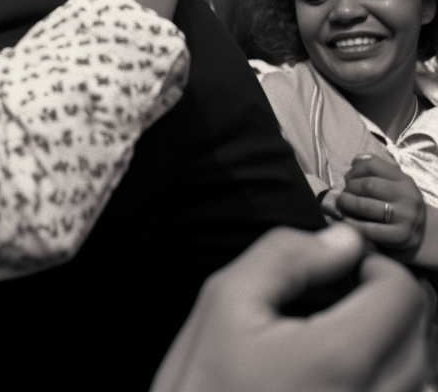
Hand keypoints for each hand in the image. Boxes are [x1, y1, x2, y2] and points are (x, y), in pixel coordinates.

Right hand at [150, 224, 428, 391]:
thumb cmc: (203, 384)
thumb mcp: (225, 300)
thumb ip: (284, 256)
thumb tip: (341, 241)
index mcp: (340, 355)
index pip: (402, 292)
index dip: (376, 265)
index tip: (345, 265)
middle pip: (419, 332)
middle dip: (387, 299)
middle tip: (343, 291)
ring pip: (420, 374)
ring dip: (394, 340)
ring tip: (347, 328)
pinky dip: (390, 377)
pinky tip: (348, 369)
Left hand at [337, 154, 425, 259]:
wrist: (422, 235)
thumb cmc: (397, 206)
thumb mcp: (392, 185)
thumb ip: (374, 171)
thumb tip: (354, 163)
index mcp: (404, 180)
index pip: (372, 165)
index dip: (353, 170)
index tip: (347, 179)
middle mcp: (408, 197)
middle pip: (367, 185)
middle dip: (348, 189)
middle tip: (343, 196)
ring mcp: (406, 217)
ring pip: (364, 206)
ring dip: (346, 205)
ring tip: (342, 206)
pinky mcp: (400, 236)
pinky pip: (368, 228)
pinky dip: (351, 223)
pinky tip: (347, 221)